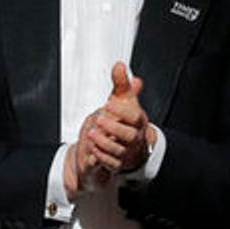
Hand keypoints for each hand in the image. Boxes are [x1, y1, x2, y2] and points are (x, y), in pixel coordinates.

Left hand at [64, 62, 155, 197]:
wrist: (131, 143)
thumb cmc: (126, 119)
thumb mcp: (124, 100)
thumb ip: (121, 83)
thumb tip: (118, 65)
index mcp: (139, 122)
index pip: (135, 117)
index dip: (122, 111)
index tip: (108, 103)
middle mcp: (135, 138)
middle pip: (128, 135)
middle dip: (113, 127)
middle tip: (98, 118)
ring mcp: (127, 151)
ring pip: (119, 150)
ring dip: (104, 142)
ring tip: (91, 133)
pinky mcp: (118, 163)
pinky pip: (112, 163)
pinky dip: (102, 156)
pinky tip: (92, 147)